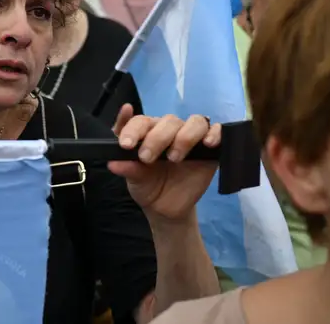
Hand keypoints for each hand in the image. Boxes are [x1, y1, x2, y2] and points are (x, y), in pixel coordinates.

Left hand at [107, 104, 221, 222]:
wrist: (167, 208)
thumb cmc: (148, 187)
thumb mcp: (135, 181)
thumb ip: (128, 169)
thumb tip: (113, 163)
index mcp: (147, 132)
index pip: (140, 121)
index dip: (132, 129)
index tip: (125, 145)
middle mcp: (169, 130)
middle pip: (167, 121)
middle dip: (156, 138)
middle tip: (147, 158)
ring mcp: (191, 137)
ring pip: (194, 122)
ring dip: (184, 136)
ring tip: (174, 158)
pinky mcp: (210, 148)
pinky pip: (217, 131)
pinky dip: (214, 133)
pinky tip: (208, 143)